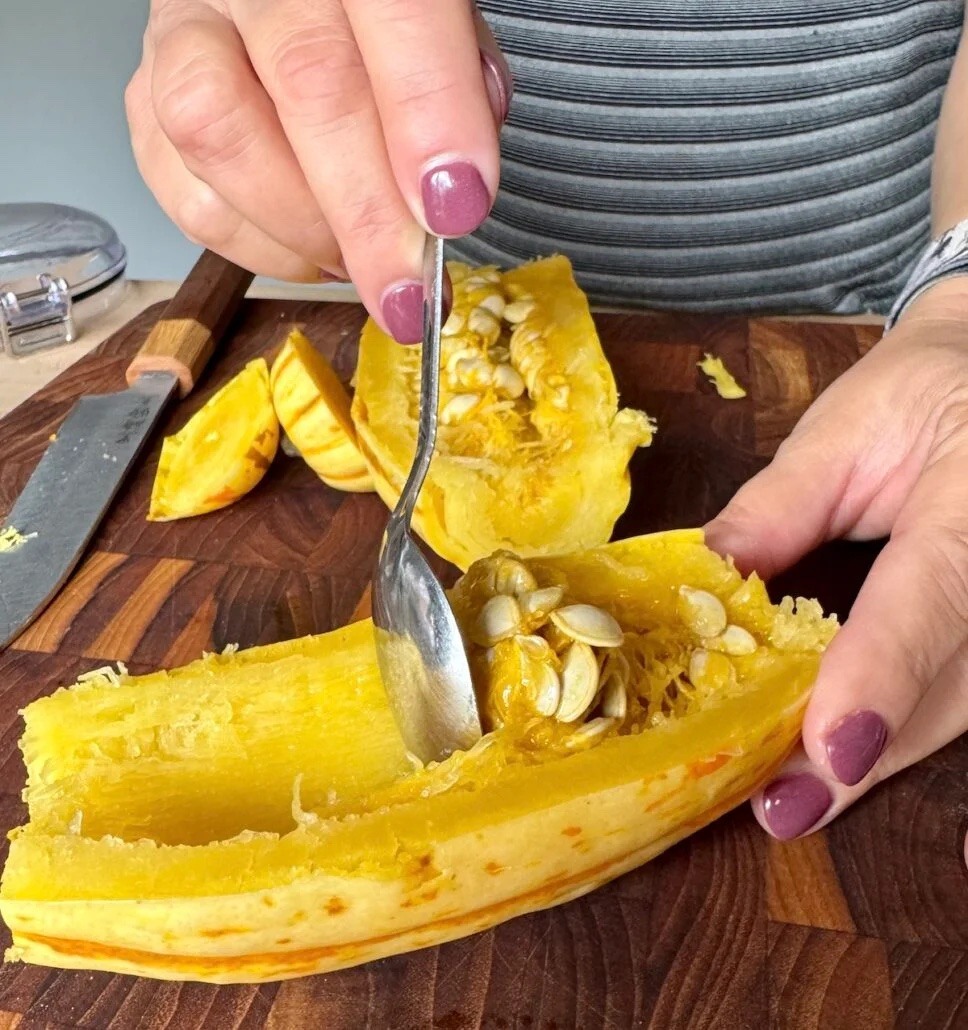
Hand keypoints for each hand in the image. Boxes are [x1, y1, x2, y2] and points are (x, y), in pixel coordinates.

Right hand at [125, 0, 511, 342]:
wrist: (290, 12)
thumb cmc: (378, 36)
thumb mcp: (445, 36)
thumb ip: (459, 89)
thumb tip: (450, 189)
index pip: (398, 8)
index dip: (430, 114)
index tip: (456, 204)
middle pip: (308, 81)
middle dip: (369, 211)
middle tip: (409, 288)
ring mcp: (184, 30)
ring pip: (218, 133)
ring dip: (303, 230)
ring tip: (357, 264)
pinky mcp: (145, 99)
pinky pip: (186, 192)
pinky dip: (258, 247)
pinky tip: (309, 251)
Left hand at [704, 279, 967, 866]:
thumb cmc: (919, 394)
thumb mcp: (843, 433)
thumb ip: (777, 510)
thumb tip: (706, 582)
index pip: (933, 598)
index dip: (883, 677)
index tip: (833, 753)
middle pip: (956, 684)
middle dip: (870, 755)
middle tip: (783, 808)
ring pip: (965, 708)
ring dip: (884, 758)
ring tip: (798, 798)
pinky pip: (966, 696)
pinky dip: (903, 728)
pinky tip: (846, 754)